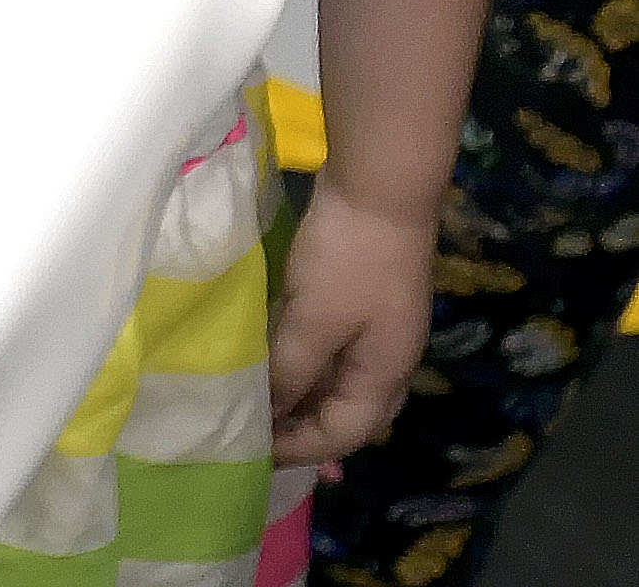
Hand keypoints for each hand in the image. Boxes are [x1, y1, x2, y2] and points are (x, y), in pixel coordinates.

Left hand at [269, 177, 436, 466]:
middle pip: (348, 414)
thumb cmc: (348, 259)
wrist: (380, 187)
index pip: (343, 434)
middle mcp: (386, 360)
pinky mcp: (359, 296)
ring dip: (303, 395)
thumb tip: (273, 412)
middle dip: (307, 432)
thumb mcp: (313, 320)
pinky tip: (275, 356)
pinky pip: (330, 345)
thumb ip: (292, 370)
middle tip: (263, 444)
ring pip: (338, 379)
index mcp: (383, 376)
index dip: (300, 449)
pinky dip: (303, 359)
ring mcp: (375, 326)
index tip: (255, 454)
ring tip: (264, 408)